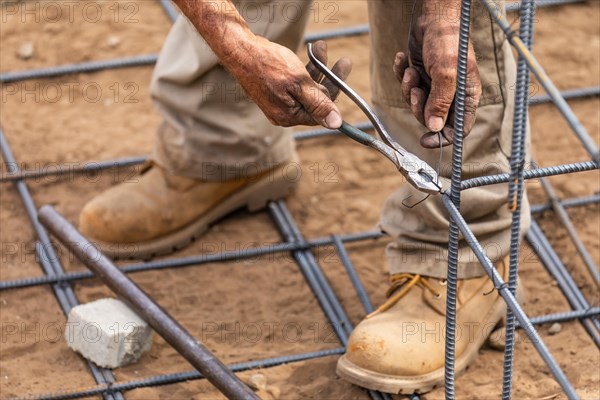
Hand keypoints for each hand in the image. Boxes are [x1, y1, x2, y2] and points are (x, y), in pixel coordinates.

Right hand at [230, 39, 351, 128]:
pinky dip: (304, 69)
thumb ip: (319, 104)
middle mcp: (284, 113)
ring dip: (318, 68)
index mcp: (289, 116)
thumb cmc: (268, 65)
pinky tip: (310, 53)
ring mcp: (278, 102)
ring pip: (306, 88)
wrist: (240, 50)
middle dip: (329, 78)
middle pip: (315, 100)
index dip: (334, 93)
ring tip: (321, 47)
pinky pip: (295, 84)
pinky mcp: (275, 91)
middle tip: (343, 60)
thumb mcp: (299, 83)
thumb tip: (336, 124)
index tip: (344, 74)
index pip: (321, 112)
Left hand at [394, 12, 481, 147]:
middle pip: (432, 119)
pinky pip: (407, 87)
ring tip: (410, 72)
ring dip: (409, 89)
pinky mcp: (420, 75)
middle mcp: (451, 94)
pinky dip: (401, 75)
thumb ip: (441, 103)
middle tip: (416, 91)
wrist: (433, 16)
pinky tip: (402, 60)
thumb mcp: (446, 74)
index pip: (457, 129)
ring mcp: (435, 85)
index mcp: (466, 96)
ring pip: (417, 104)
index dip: (442, 139)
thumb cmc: (447, 42)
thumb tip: (435, 128)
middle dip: (419, 108)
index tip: (425, 140)